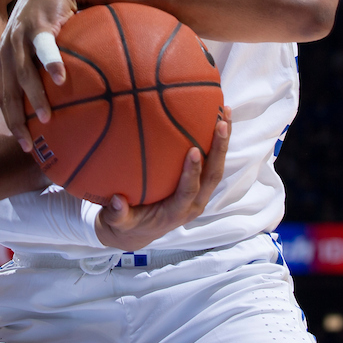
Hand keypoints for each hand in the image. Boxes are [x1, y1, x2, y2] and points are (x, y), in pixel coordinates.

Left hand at [0, 0, 78, 151]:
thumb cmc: (51, 22)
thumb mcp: (43, 50)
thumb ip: (48, 76)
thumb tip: (69, 108)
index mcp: (6, 61)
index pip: (5, 98)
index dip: (12, 124)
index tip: (26, 146)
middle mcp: (7, 51)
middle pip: (8, 92)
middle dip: (17, 120)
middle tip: (30, 143)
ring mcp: (19, 36)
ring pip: (23, 72)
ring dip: (33, 96)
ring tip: (47, 117)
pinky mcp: (37, 22)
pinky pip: (44, 45)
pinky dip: (50, 61)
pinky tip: (60, 78)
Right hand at [94, 107, 230, 251]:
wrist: (140, 231)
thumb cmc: (129, 223)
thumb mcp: (120, 223)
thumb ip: (117, 215)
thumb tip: (116, 201)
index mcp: (177, 212)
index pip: (188, 191)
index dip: (192, 173)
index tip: (193, 151)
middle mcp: (194, 203)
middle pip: (213, 176)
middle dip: (219, 150)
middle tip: (220, 124)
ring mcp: (200, 193)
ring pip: (217, 167)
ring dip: (223, 141)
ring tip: (226, 112)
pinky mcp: (199, 185)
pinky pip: (212, 162)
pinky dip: (217, 141)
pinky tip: (216, 117)